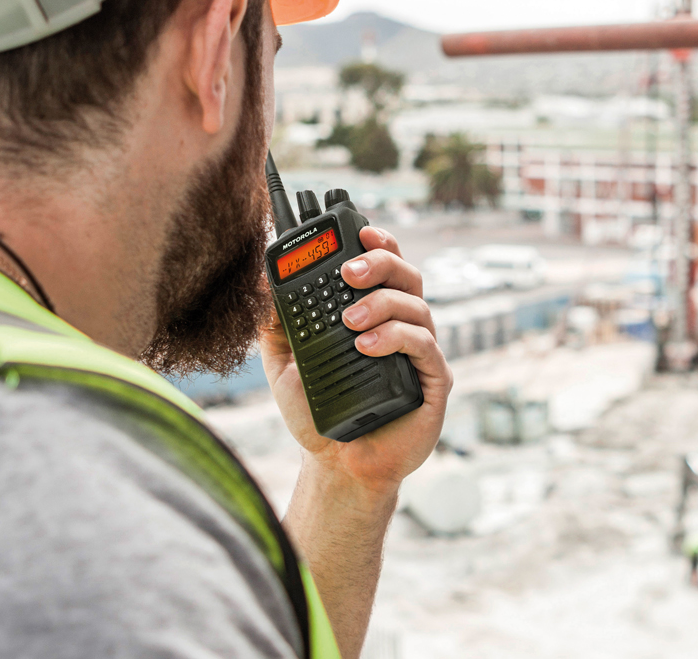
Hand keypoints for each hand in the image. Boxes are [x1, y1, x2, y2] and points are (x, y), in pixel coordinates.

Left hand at [260, 226, 451, 495]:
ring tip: (349, 321)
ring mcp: (421, 354)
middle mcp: (404, 327)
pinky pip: (424, 347)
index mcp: (376, 315)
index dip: (378, 243)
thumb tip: (264, 285)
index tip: (358, 232)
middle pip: (407, 276)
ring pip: (417, 307)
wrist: (336, 465)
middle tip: (348, 272)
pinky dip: (396, 338)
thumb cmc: (318, 413)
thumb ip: (276, 326)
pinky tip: (367, 345)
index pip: (385, 267)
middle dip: (381, 263)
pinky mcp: (433, 382)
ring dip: (382, 304)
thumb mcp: (285, 364)